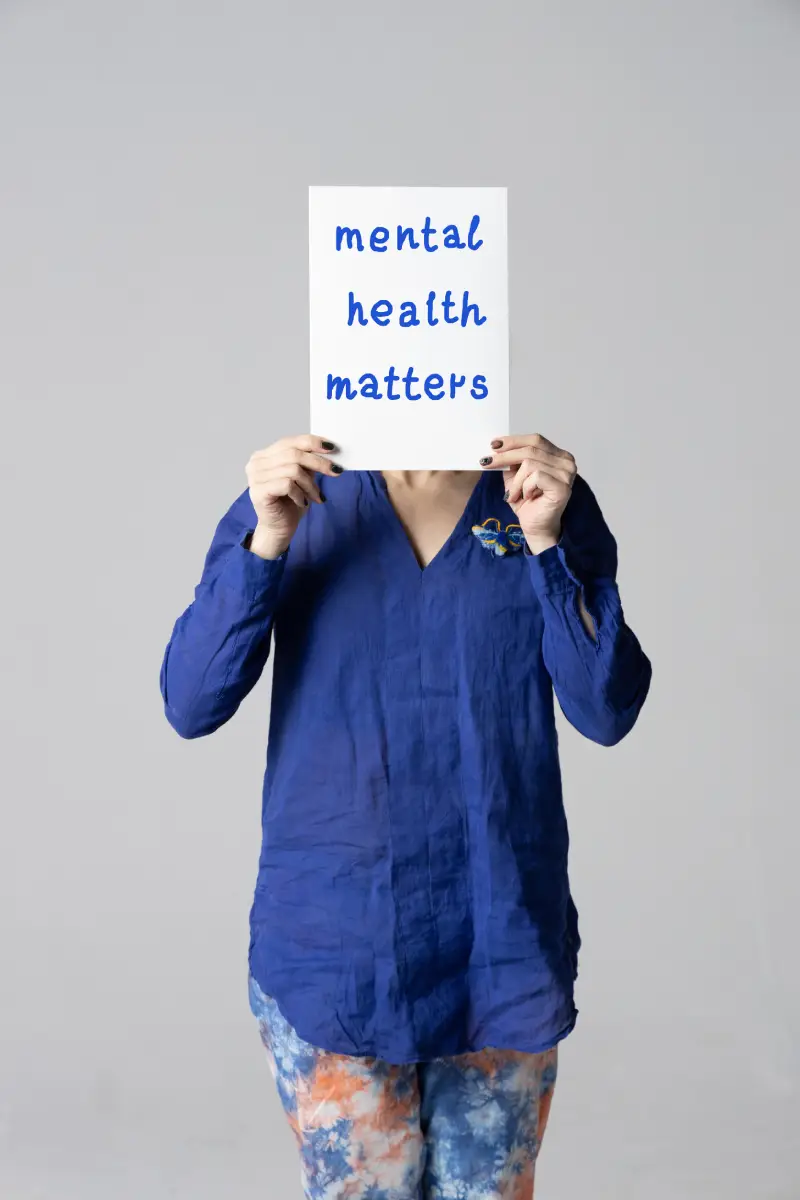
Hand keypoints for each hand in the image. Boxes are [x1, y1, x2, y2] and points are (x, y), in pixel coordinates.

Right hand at [245, 434, 342, 558]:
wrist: (278, 529)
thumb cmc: (289, 503)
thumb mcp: (302, 477)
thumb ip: (308, 462)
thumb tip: (327, 449)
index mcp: (264, 455)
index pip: (290, 442)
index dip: (312, 442)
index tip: (331, 448)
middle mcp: (256, 463)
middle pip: (293, 454)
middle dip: (318, 463)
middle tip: (335, 471)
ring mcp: (255, 477)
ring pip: (293, 470)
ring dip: (310, 485)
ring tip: (315, 496)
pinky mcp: (258, 491)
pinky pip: (287, 484)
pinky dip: (300, 494)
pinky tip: (302, 502)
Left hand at [480, 434, 576, 553]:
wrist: (536, 527)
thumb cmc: (529, 503)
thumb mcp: (515, 477)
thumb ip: (511, 461)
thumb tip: (497, 447)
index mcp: (558, 455)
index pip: (535, 439)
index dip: (513, 441)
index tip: (494, 444)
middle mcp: (566, 462)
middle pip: (531, 448)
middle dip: (505, 456)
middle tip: (487, 463)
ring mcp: (567, 474)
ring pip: (530, 463)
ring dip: (516, 481)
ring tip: (513, 494)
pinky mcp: (562, 486)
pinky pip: (536, 476)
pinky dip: (524, 487)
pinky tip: (525, 497)